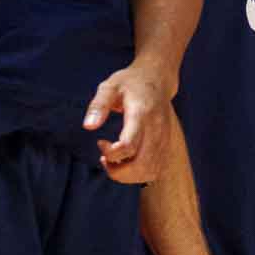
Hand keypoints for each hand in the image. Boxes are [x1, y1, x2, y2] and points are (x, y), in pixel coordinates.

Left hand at [83, 65, 173, 183]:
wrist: (158, 79)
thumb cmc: (130, 82)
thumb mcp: (109, 86)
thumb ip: (98, 106)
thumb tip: (88, 126)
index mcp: (141, 115)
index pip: (129, 146)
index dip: (110, 153)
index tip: (100, 142)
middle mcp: (156, 130)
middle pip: (141, 165)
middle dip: (118, 171)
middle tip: (104, 159)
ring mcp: (164, 139)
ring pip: (149, 171)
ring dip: (128, 175)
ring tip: (115, 161)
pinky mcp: (166, 144)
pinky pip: (155, 169)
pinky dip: (138, 173)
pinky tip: (127, 161)